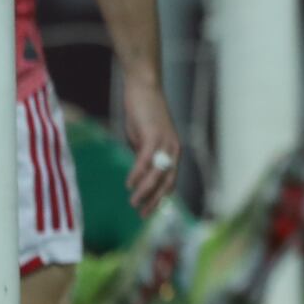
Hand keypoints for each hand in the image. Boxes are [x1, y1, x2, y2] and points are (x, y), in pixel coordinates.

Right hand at [121, 72, 181, 214]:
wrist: (144, 88)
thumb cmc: (143, 114)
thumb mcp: (144, 140)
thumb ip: (144, 156)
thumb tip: (139, 173)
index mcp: (173, 151)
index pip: (170, 180)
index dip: (160, 197)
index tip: (149, 211)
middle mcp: (174, 149)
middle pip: (167, 181)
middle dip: (155, 200)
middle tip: (142, 215)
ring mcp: (166, 142)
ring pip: (157, 173)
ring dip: (145, 191)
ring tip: (134, 203)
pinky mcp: (154, 135)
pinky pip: (146, 159)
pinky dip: (138, 173)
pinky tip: (129, 184)